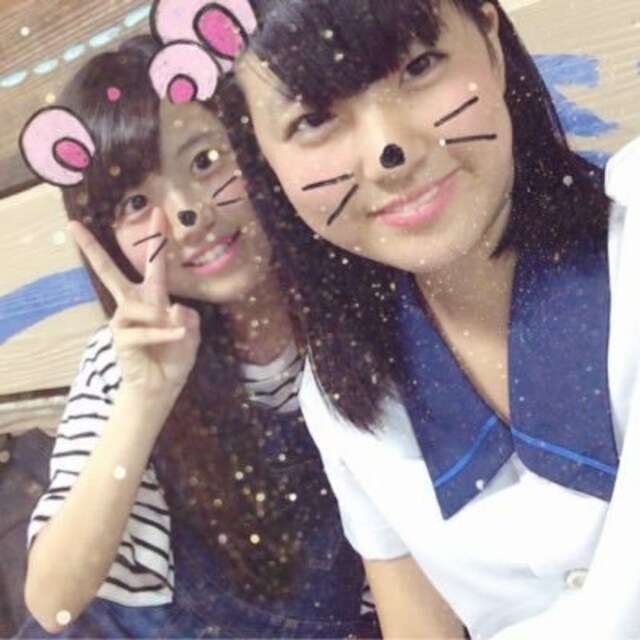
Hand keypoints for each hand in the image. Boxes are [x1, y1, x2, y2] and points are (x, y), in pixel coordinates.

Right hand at [69, 208, 200, 395]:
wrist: (164, 384)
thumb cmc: (176, 355)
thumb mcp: (192, 332)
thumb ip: (188, 315)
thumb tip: (171, 307)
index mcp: (154, 296)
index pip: (155, 263)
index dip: (157, 238)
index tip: (159, 212)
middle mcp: (135, 304)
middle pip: (108, 272)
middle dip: (91, 249)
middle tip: (73, 226)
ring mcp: (124, 320)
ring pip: (134, 306)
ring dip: (158, 319)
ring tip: (175, 333)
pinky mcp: (119, 338)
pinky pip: (141, 330)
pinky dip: (161, 334)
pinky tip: (176, 336)